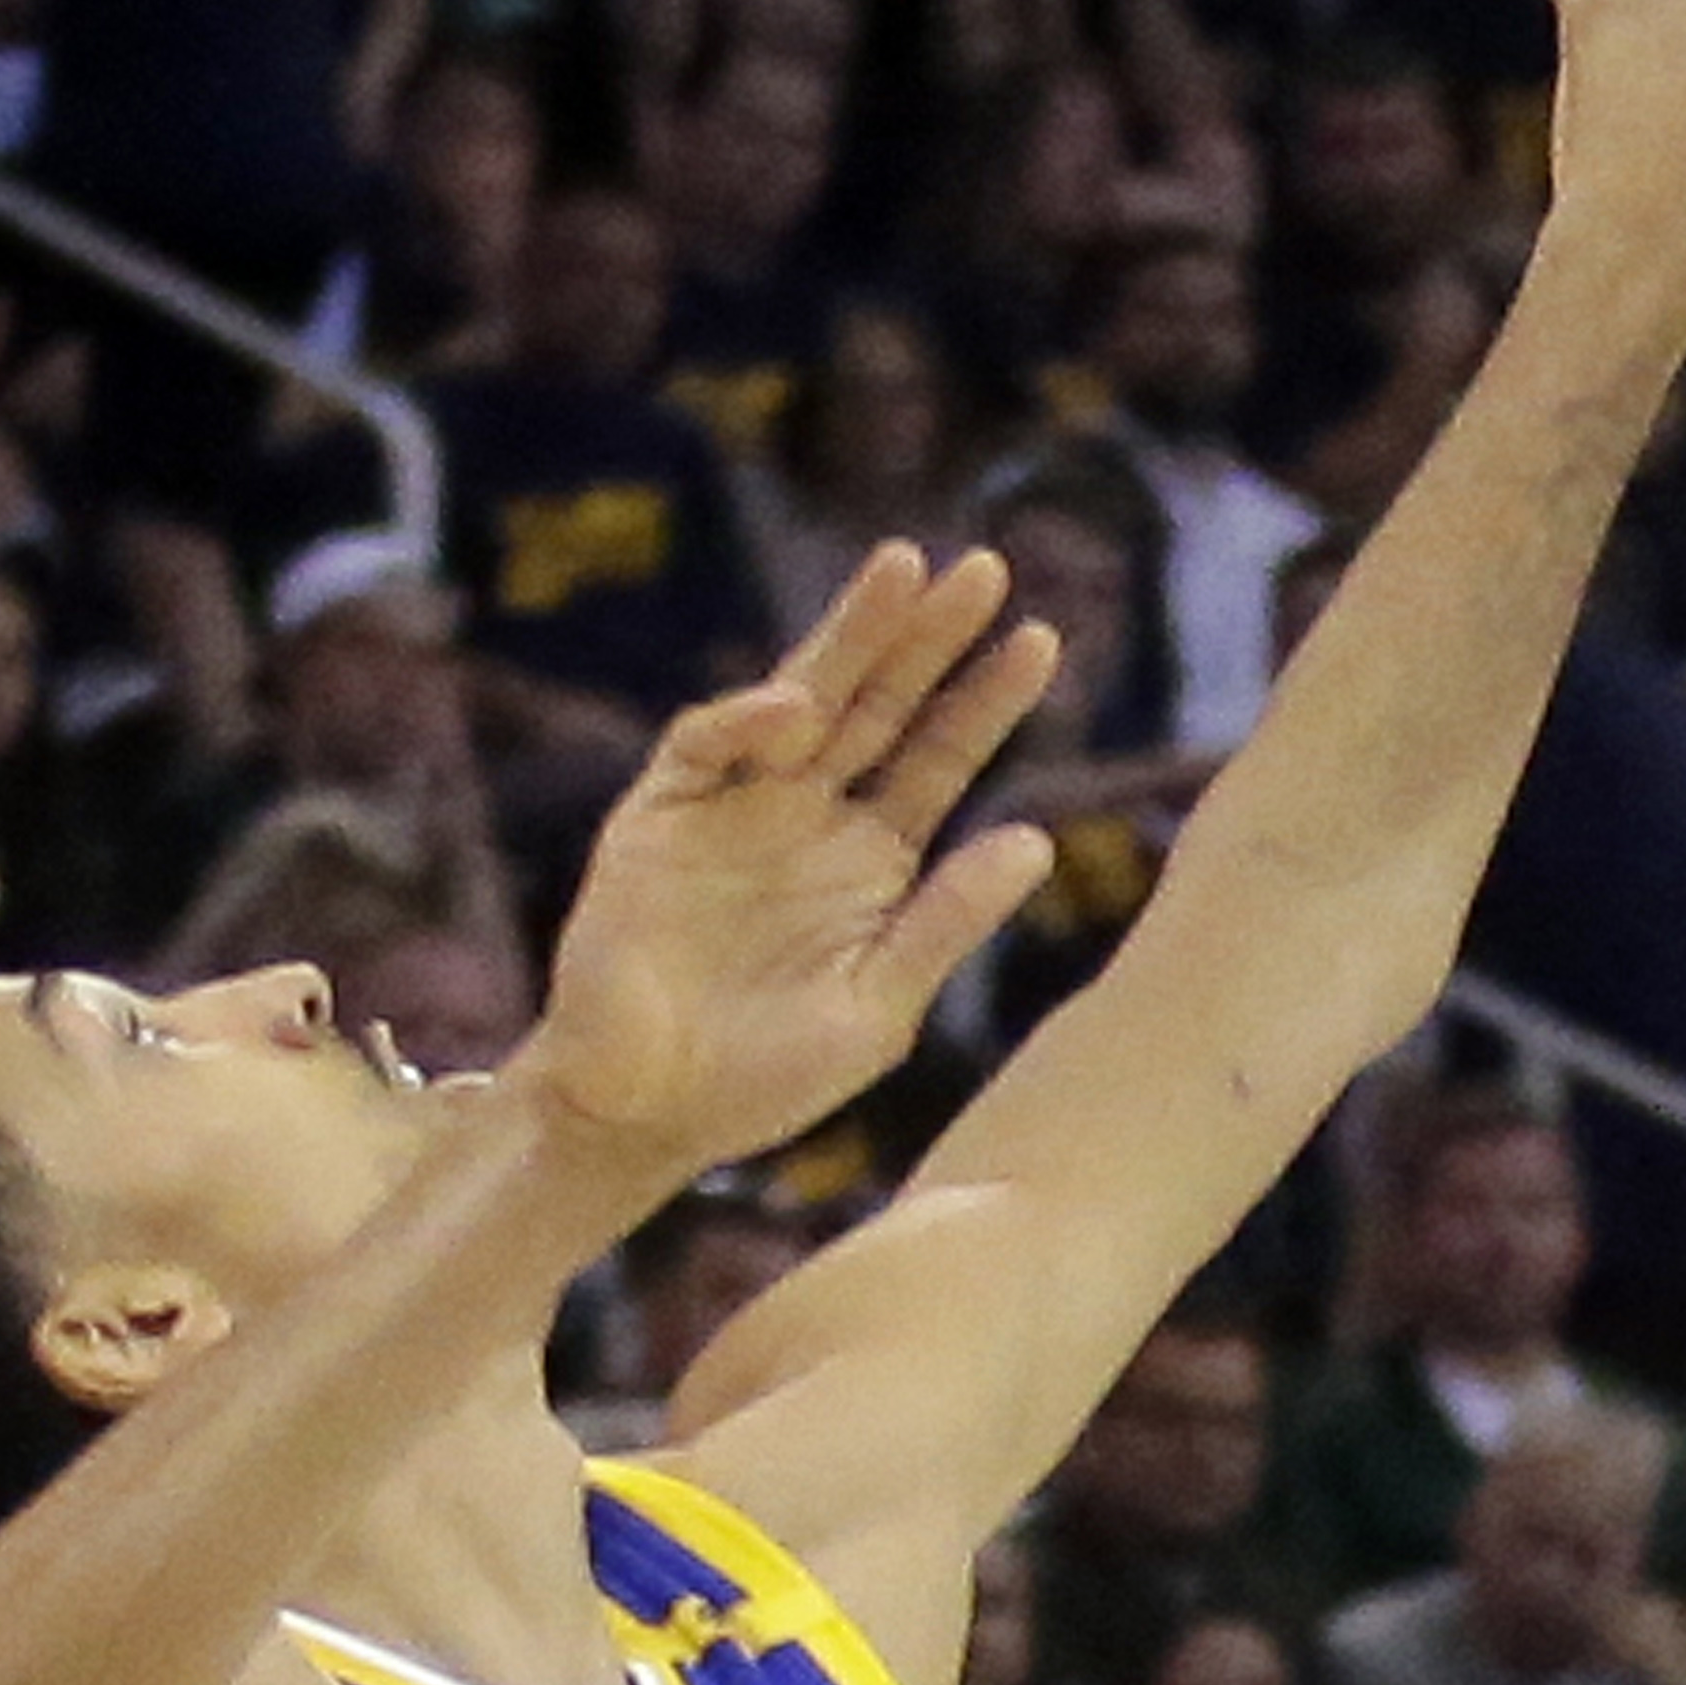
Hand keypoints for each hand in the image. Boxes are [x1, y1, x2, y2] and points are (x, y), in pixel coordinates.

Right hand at [513, 547, 1064, 1172]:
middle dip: (929, 638)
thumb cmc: (765, 1078)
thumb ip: (948, 924)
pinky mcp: (659, 815)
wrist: (642, 1115)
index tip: (1044, 639)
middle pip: (882, 706)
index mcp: (874, 861)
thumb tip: (1040, 841)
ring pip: (803, 698)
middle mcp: (810, 816)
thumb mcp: (878, 1006)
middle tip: (985, 569)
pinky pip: (706, 745)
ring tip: (904, 570)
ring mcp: (734, 807)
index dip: (987, 700)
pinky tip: (799, 707)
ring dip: (852, 636)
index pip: (941, 757)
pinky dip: (749, 720)